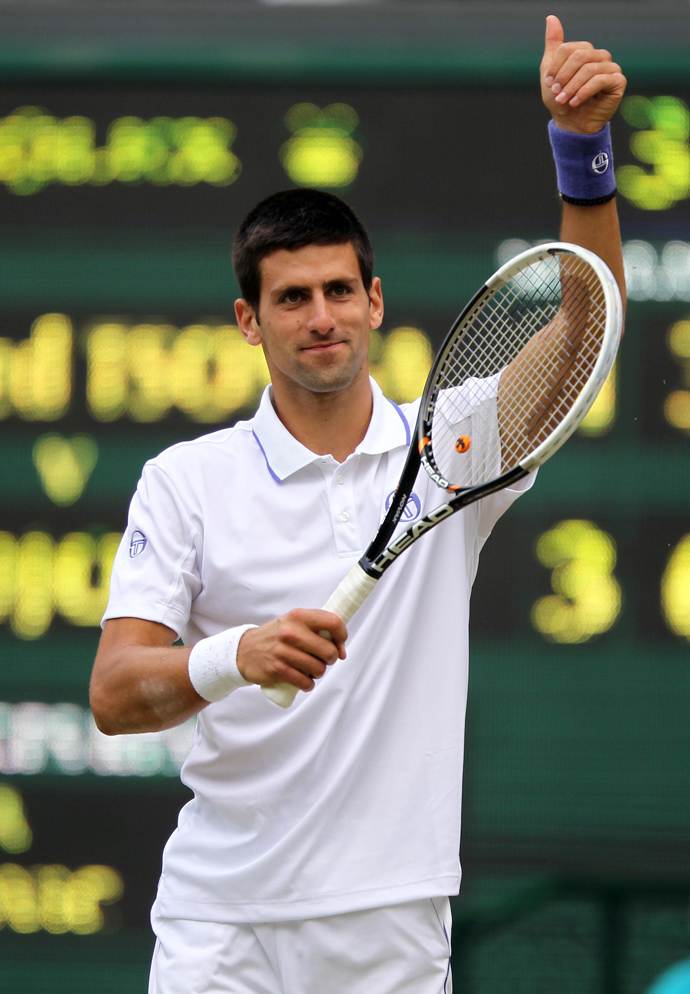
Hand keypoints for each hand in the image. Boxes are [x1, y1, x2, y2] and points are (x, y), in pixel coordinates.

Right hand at [236, 609, 346, 691]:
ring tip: (309, 668)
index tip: (339, 644)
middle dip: (330, 659)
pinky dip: (307, 684)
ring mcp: (283, 651)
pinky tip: (303, 679)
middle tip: (321, 659)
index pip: (333, 622)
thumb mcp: (294, 623)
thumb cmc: (276, 637)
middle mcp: (291, 632)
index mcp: (298, 616)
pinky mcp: (277, 670)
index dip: (342, 635)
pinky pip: (305, 682)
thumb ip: (317, 630)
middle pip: (329, 651)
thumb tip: (341, 651)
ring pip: (319, 669)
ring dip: (318, 672)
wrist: (244, 650)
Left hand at [540, 14, 626, 134]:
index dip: (556, 66)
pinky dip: (584, 92)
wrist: (571, 124)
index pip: (569, 48)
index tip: (549, 83)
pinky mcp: (618, 81)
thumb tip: (551, 17)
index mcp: (585, 51)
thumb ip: (553, 45)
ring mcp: (611, 67)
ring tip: (564, 101)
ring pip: (589, 69)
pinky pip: (600, 80)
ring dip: (572, 87)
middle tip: (556, 93)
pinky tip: (575, 102)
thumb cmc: (561, 100)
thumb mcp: (550, 72)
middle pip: (580, 56)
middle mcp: (600, 56)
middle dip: (564, 77)